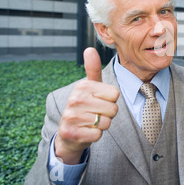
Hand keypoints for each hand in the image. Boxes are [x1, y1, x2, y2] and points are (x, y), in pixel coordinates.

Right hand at [55, 47, 119, 164]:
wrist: (69, 133)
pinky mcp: (72, 133)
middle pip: (113, 109)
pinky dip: (95, 136)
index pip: (115, 94)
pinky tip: (86, 132)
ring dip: (102, 125)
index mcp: (83, 86)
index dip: (111, 100)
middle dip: (108, 114)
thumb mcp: (89, 87)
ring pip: (106, 122)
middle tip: (95, 113)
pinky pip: (98, 135)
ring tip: (90, 122)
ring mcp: (71, 117)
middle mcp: (75, 99)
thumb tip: (89, 49)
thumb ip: (92, 69)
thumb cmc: (85, 107)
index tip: (99, 101)